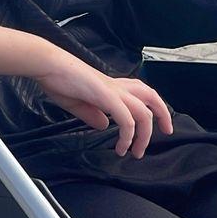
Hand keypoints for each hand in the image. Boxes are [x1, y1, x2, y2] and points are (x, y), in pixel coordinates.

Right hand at [32, 49, 172, 158]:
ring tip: (136, 152)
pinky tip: (121, 146)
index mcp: (111, 86)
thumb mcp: (77, 103)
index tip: (157, 122)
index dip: (154, 106)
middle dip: (163, 114)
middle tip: (167, 132)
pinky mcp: (107, 97)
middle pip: (151, 96)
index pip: (141, 93)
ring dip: (144, 135)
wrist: (49, 66)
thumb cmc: (58, 80)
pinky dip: (128, 136)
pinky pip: (127, 120)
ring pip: (143, 112)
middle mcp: (116, 86)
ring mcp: (113, 91)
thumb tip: (104, 125)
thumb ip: (92, 114)